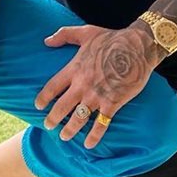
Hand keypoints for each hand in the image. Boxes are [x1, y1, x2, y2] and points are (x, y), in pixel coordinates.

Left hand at [35, 25, 157, 149]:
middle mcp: (83, 85)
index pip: (53, 86)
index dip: (44, 97)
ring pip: (78, 118)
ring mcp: (97, 96)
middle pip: (62, 106)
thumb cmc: (113, 38)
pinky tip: (89, 145)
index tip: (38, 106)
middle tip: (48, 125)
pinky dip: (94, 136)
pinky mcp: (113, 103)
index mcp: (75, 68)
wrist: (138, 47)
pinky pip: (101, 124)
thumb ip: (64, 34)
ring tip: (64, 137)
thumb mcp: (86, 32)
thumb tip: (46, 41)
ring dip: (69, 130)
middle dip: (53, 118)